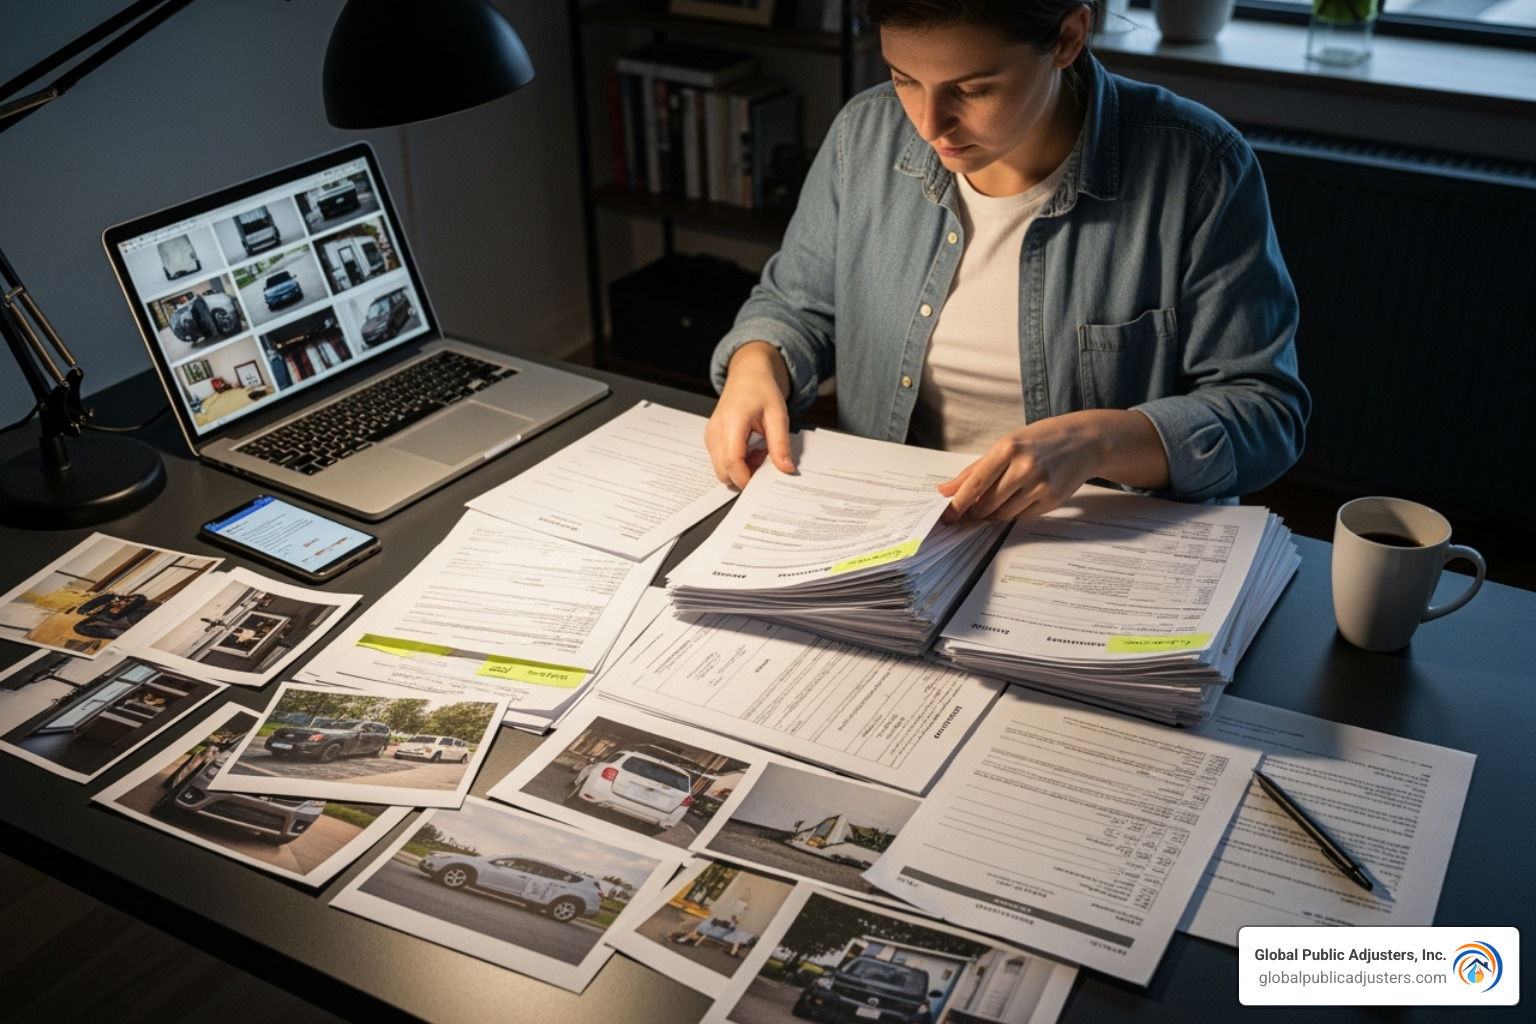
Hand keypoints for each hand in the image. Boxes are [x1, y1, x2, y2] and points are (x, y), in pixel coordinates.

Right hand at [705, 342, 795, 488]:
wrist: (748, 375)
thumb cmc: (762, 390)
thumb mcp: (778, 415)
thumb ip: (781, 444)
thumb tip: (786, 469)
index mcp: (732, 421)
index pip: (732, 461)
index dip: (747, 478)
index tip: (763, 482)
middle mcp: (716, 429)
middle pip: (724, 470)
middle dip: (745, 475)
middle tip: (765, 461)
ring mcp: (710, 434)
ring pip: (721, 469)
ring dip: (741, 469)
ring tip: (759, 452)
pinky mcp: (711, 438)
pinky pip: (720, 461)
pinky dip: (737, 463)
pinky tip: (750, 449)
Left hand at [938, 410, 1168, 522]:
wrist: (1085, 441)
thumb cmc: (1040, 440)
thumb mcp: (1007, 445)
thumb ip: (975, 469)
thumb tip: (947, 490)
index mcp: (1007, 448)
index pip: (975, 483)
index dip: (958, 503)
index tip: (946, 516)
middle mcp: (1024, 467)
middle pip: (987, 503)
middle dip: (975, 512)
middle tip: (970, 512)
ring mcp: (1041, 485)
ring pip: (1003, 514)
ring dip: (993, 514)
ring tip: (996, 502)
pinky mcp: (1053, 499)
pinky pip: (1022, 516)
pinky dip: (1014, 513)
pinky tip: (1018, 500)